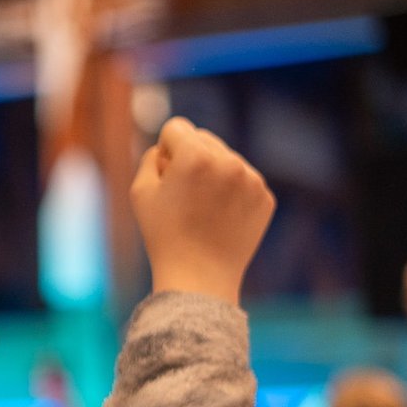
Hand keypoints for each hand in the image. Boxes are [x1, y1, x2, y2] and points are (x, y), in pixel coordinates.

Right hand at [132, 118, 276, 305]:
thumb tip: (170, 147)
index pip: (177, 128)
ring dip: (213, 173)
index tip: (165, 176)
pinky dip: (231, 193)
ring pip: (226, 159)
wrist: (199, 277)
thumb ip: (152, 157)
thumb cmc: (163, 235)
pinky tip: (220, 218)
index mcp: (195, 156)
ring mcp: (252, 179)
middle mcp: (229, 161)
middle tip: (183, 195)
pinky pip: (243, 180)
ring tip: (202, 209)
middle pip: (204, 139)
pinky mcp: (265, 197)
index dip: (165, 150)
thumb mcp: (141, 191)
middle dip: (190, 158)